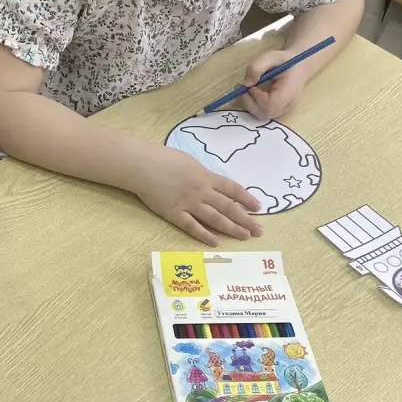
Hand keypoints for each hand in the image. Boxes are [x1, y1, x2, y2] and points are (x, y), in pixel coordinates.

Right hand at [136, 149, 262, 245]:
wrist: (142, 166)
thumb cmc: (163, 159)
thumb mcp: (189, 162)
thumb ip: (202, 174)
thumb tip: (213, 184)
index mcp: (206, 176)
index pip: (232, 189)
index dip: (246, 199)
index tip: (258, 207)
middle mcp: (202, 191)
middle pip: (228, 207)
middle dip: (245, 219)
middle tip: (259, 230)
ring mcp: (188, 204)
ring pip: (215, 219)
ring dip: (231, 228)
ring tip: (244, 236)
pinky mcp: (174, 214)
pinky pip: (192, 227)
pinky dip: (204, 235)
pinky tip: (216, 242)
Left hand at [239, 50, 305, 119]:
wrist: (297, 66)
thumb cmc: (284, 61)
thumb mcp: (269, 57)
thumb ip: (256, 67)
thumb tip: (246, 83)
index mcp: (290, 90)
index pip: (271, 105)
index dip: (258, 98)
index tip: (252, 85)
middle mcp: (288, 104)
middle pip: (266, 113)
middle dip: (250, 102)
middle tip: (243, 89)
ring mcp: (284, 109)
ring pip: (263, 115)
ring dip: (250, 104)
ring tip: (246, 90)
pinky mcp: (278, 110)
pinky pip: (264, 113)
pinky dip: (254, 105)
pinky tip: (252, 94)